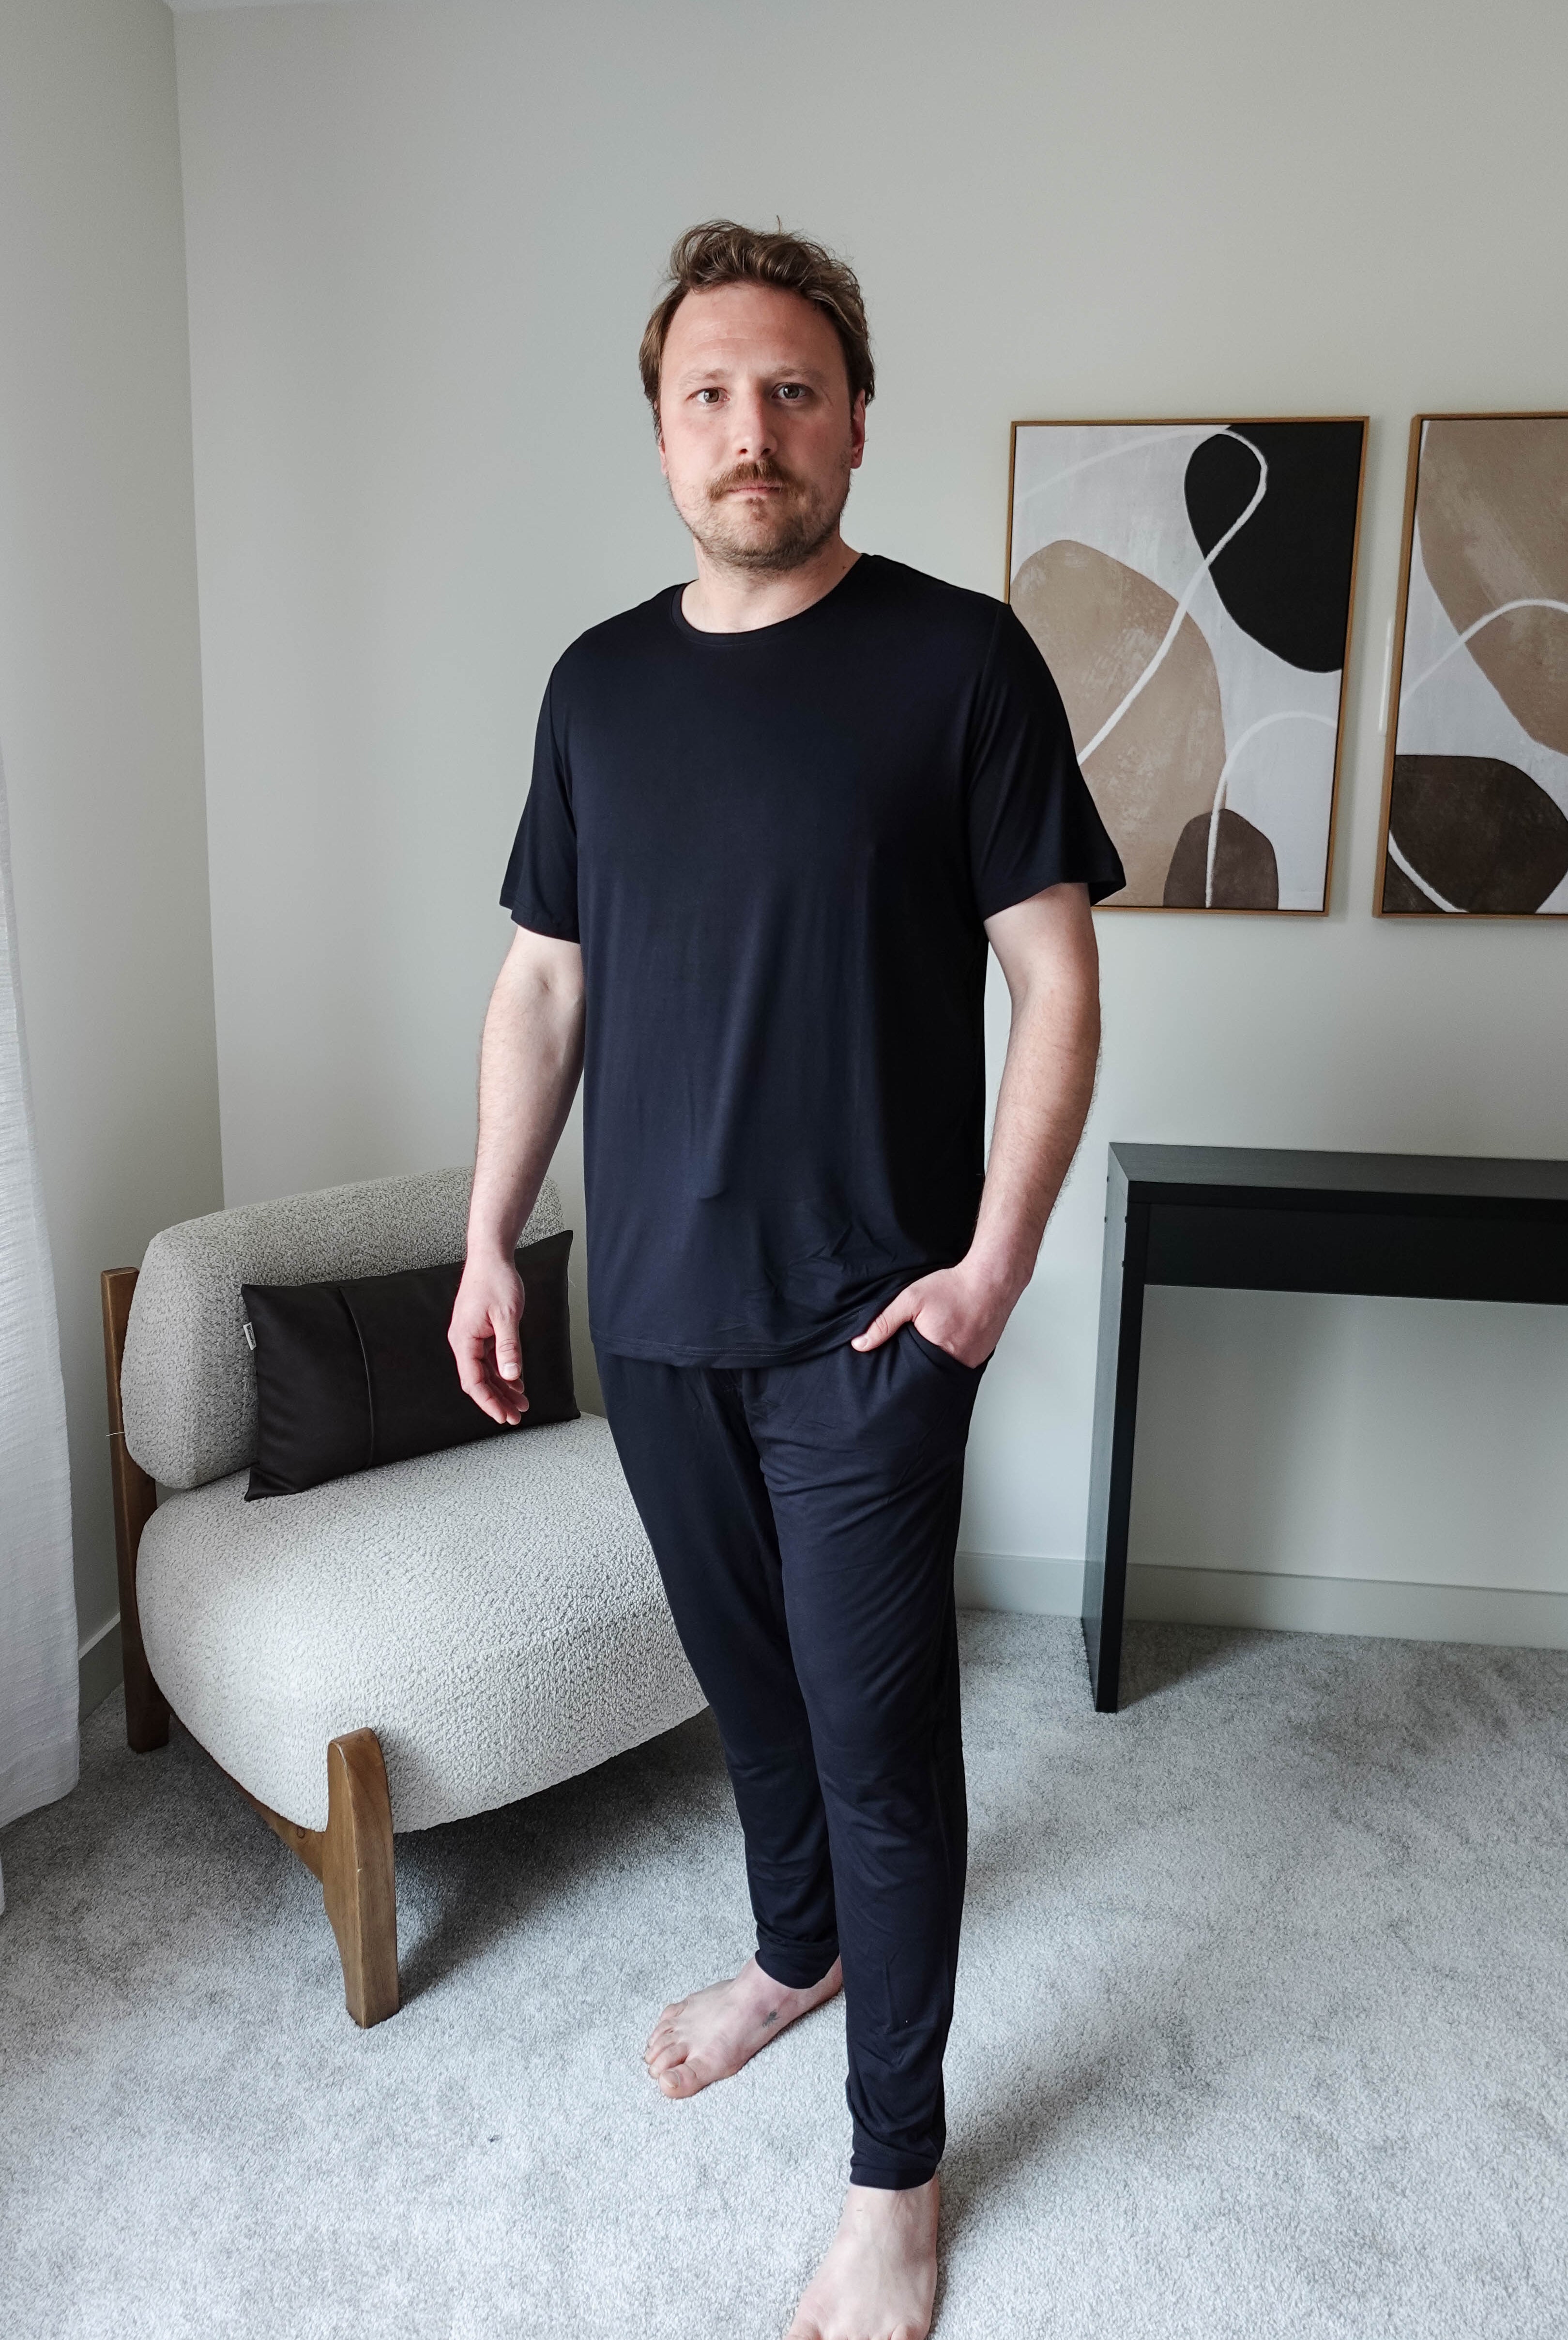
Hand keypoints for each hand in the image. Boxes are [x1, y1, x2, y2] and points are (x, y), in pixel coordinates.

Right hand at [448, 1253, 527, 1424]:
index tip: (503, 1417)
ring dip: (502, 1388)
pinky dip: (503, 1371)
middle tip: (515, 1417)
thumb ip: (509, 1347)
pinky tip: (516, 1381)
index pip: (473, 1381)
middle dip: (497, 1400)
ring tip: (521, 1403)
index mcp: (464, 1339)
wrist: (491, 1256)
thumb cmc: (496, 1280)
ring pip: (485, 1371)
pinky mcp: (479, 1331)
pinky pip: (489, 1358)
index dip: (489, 1402)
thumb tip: (511, 1375)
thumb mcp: (507, 1315)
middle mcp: (463, 1340)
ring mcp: (471, 1336)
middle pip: (479, 1380)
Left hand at [850, 1260, 1016, 1368]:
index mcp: (937, 1353)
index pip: (911, 1376)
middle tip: (910, 1357)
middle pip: (929, 1376)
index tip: (893, 1370)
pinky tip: (948, 1343)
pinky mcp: (982, 1356)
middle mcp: (958, 1363)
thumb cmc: (953, 1287)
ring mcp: (973, 1361)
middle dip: (917, 1371)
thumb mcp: (910, 1299)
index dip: (901, 1374)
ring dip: (935, 1364)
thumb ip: (883, 1321)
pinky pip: (961, 1364)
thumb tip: (859, 1344)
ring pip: (946, 1372)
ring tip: (928, 1350)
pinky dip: (952, 1356)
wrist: (991, 1279)